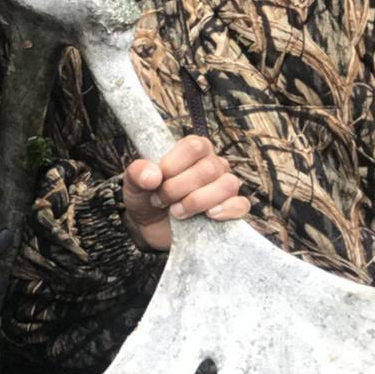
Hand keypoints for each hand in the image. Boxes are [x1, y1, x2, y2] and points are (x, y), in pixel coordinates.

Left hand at [123, 135, 249, 252]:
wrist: (150, 227)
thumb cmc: (146, 197)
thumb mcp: (134, 183)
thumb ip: (138, 173)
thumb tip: (153, 176)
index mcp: (193, 149)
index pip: (195, 146)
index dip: (175, 164)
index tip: (157, 180)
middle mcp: (213, 164)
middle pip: (209, 168)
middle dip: (179, 188)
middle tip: (161, 200)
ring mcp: (224, 186)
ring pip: (227, 185)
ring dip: (198, 200)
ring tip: (177, 212)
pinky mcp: (230, 209)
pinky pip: (241, 205)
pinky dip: (226, 210)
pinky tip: (208, 215)